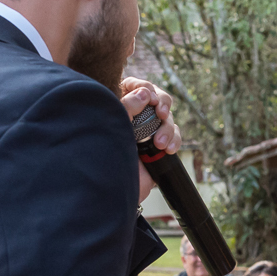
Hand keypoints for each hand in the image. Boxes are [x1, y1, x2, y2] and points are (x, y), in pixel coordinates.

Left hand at [120, 78, 180, 201]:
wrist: (110, 190)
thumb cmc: (102, 157)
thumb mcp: (111, 125)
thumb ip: (127, 106)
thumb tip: (145, 93)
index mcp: (116, 106)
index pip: (134, 85)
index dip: (145, 87)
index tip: (150, 98)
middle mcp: (131, 117)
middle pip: (156, 98)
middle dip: (162, 106)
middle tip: (161, 113)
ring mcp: (145, 132)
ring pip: (167, 118)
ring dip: (168, 127)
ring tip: (160, 143)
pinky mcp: (155, 147)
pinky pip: (172, 136)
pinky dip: (174, 140)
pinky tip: (169, 148)